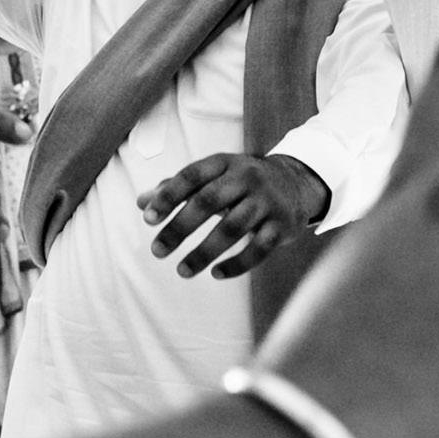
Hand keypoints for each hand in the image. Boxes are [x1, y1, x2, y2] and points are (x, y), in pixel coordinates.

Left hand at [138, 154, 330, 279]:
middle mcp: (247, 178)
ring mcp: (267, 202)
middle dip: (180, 228)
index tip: (148, 219)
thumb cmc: (242, 182)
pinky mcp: (283, 225)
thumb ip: (178, 188)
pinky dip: (237, 264)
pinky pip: (259, 248)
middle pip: (209, 202)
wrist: (297, 182)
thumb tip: (141, 202)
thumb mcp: (214, 176)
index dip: (169, 196)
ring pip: (233, 228)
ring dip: (204, 252)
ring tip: (182, 271)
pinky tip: (217, 274)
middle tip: (157, 251)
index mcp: (225, 163)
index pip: (192, 175)